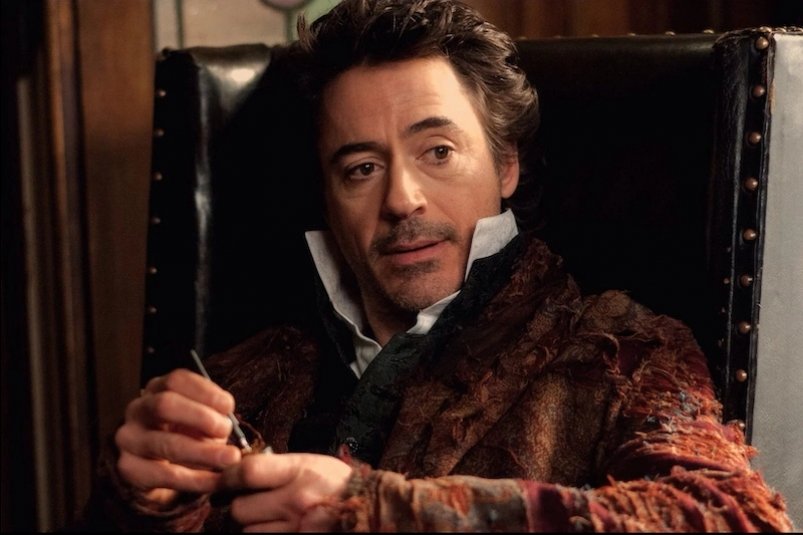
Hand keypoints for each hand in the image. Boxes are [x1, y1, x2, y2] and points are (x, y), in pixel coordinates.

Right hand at [114, 368, 242, 505]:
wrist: (158, 472)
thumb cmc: (185, 435)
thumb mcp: (199, 420)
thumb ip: (212, 415)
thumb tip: (227, 421)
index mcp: (157, 389)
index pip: (176, 380)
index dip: (205, 391)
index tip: (228, 406)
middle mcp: (138, 409)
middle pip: (165, 405)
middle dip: (200, 417)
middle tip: (225, 430)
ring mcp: (129, 439)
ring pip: (166, 444)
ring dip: (203, 452)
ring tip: (230, 458)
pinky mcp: (129, 469)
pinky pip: (166, 475)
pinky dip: (197, 479)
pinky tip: (217, 481)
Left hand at [221, 452, 352, 531]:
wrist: (371, 508)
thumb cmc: (337, 482)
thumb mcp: (311, 463)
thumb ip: (277, 466)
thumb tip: (239, 471)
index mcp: (299, 472)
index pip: (247, 473)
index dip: (226, 477)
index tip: (222, 480)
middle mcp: (295, 501)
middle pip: (240, 509)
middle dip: (239, 506)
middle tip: (248, 502)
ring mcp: (296, 528)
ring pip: (248, 532)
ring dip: (251, 525)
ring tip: (267, 517)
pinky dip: (263, 534)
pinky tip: (274, 527)